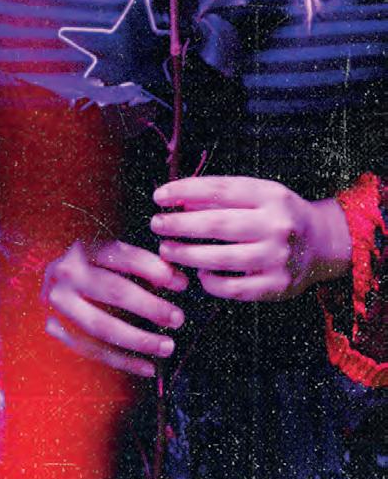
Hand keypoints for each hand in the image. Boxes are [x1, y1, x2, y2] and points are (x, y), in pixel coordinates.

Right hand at [43, 239, 187, 377]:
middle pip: (114, 291)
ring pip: (102, 327)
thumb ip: (137, 264)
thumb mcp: (106, 254)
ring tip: (167, 346)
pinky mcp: (57, 329)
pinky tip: (147, 367)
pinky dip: (123, 362)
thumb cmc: (86, 267)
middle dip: (150, 307)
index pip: (123, 256)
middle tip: (177, 318)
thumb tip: (176, 280)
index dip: (155, 269)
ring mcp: (59, 304)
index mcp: (83, 249)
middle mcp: (67, 274)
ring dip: (139, 339)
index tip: (181, 284)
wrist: (43, 282)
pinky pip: (93, 351)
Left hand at [151, 176, 351, 301]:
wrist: (322, 242)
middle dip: (180, 225)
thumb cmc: (276, 214)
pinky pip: (235, 289)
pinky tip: (199, 273)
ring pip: (222, 259)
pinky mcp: (278, 286)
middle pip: (218, 224)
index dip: (185, 191)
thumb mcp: (256, 194)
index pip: (220, 189)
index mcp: (270, 195)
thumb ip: (220, 196)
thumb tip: (176, 201)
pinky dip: (211, 282)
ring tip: (167, 249)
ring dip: (187, 254)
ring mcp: (279, 258)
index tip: (159, 196)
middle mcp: (277, 225)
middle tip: (156, 224)